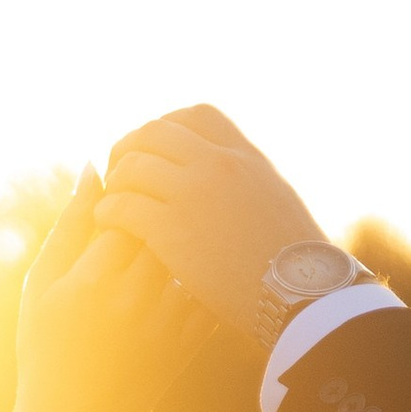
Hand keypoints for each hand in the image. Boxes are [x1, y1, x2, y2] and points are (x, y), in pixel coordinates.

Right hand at [11, 172, 212, 411]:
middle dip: (162, 214)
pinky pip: (205, 291)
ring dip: (185, 241)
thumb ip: (68, 225)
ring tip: (168, 241)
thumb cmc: (46, 348)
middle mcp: (132, 302)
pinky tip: (185, 272)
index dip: (131, 197)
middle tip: (152, 214)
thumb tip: (93, 165)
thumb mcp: (41, 285)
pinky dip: (200, 275)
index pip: (129, 210)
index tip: (124, 201)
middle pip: (166, 228)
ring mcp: (164, 326)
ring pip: (191, 257)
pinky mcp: (186, 345)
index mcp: (92, 281)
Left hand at [97, 106, 335, 334]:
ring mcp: (193, 193)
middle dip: (129, 148)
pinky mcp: (172, 231)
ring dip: (115, 182)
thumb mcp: (276, 202)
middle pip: (154, 132)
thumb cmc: (297, 262)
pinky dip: (109, 211)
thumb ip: (247, 181)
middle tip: (119, 171)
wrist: (302, 295)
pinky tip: (108, 223)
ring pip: (133, 166)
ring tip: (111, 201)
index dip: (166, 128)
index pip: (194, 115)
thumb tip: (235, 182)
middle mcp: (218, 163)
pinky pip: (123, 206)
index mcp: (244, 155)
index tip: (155, 150)